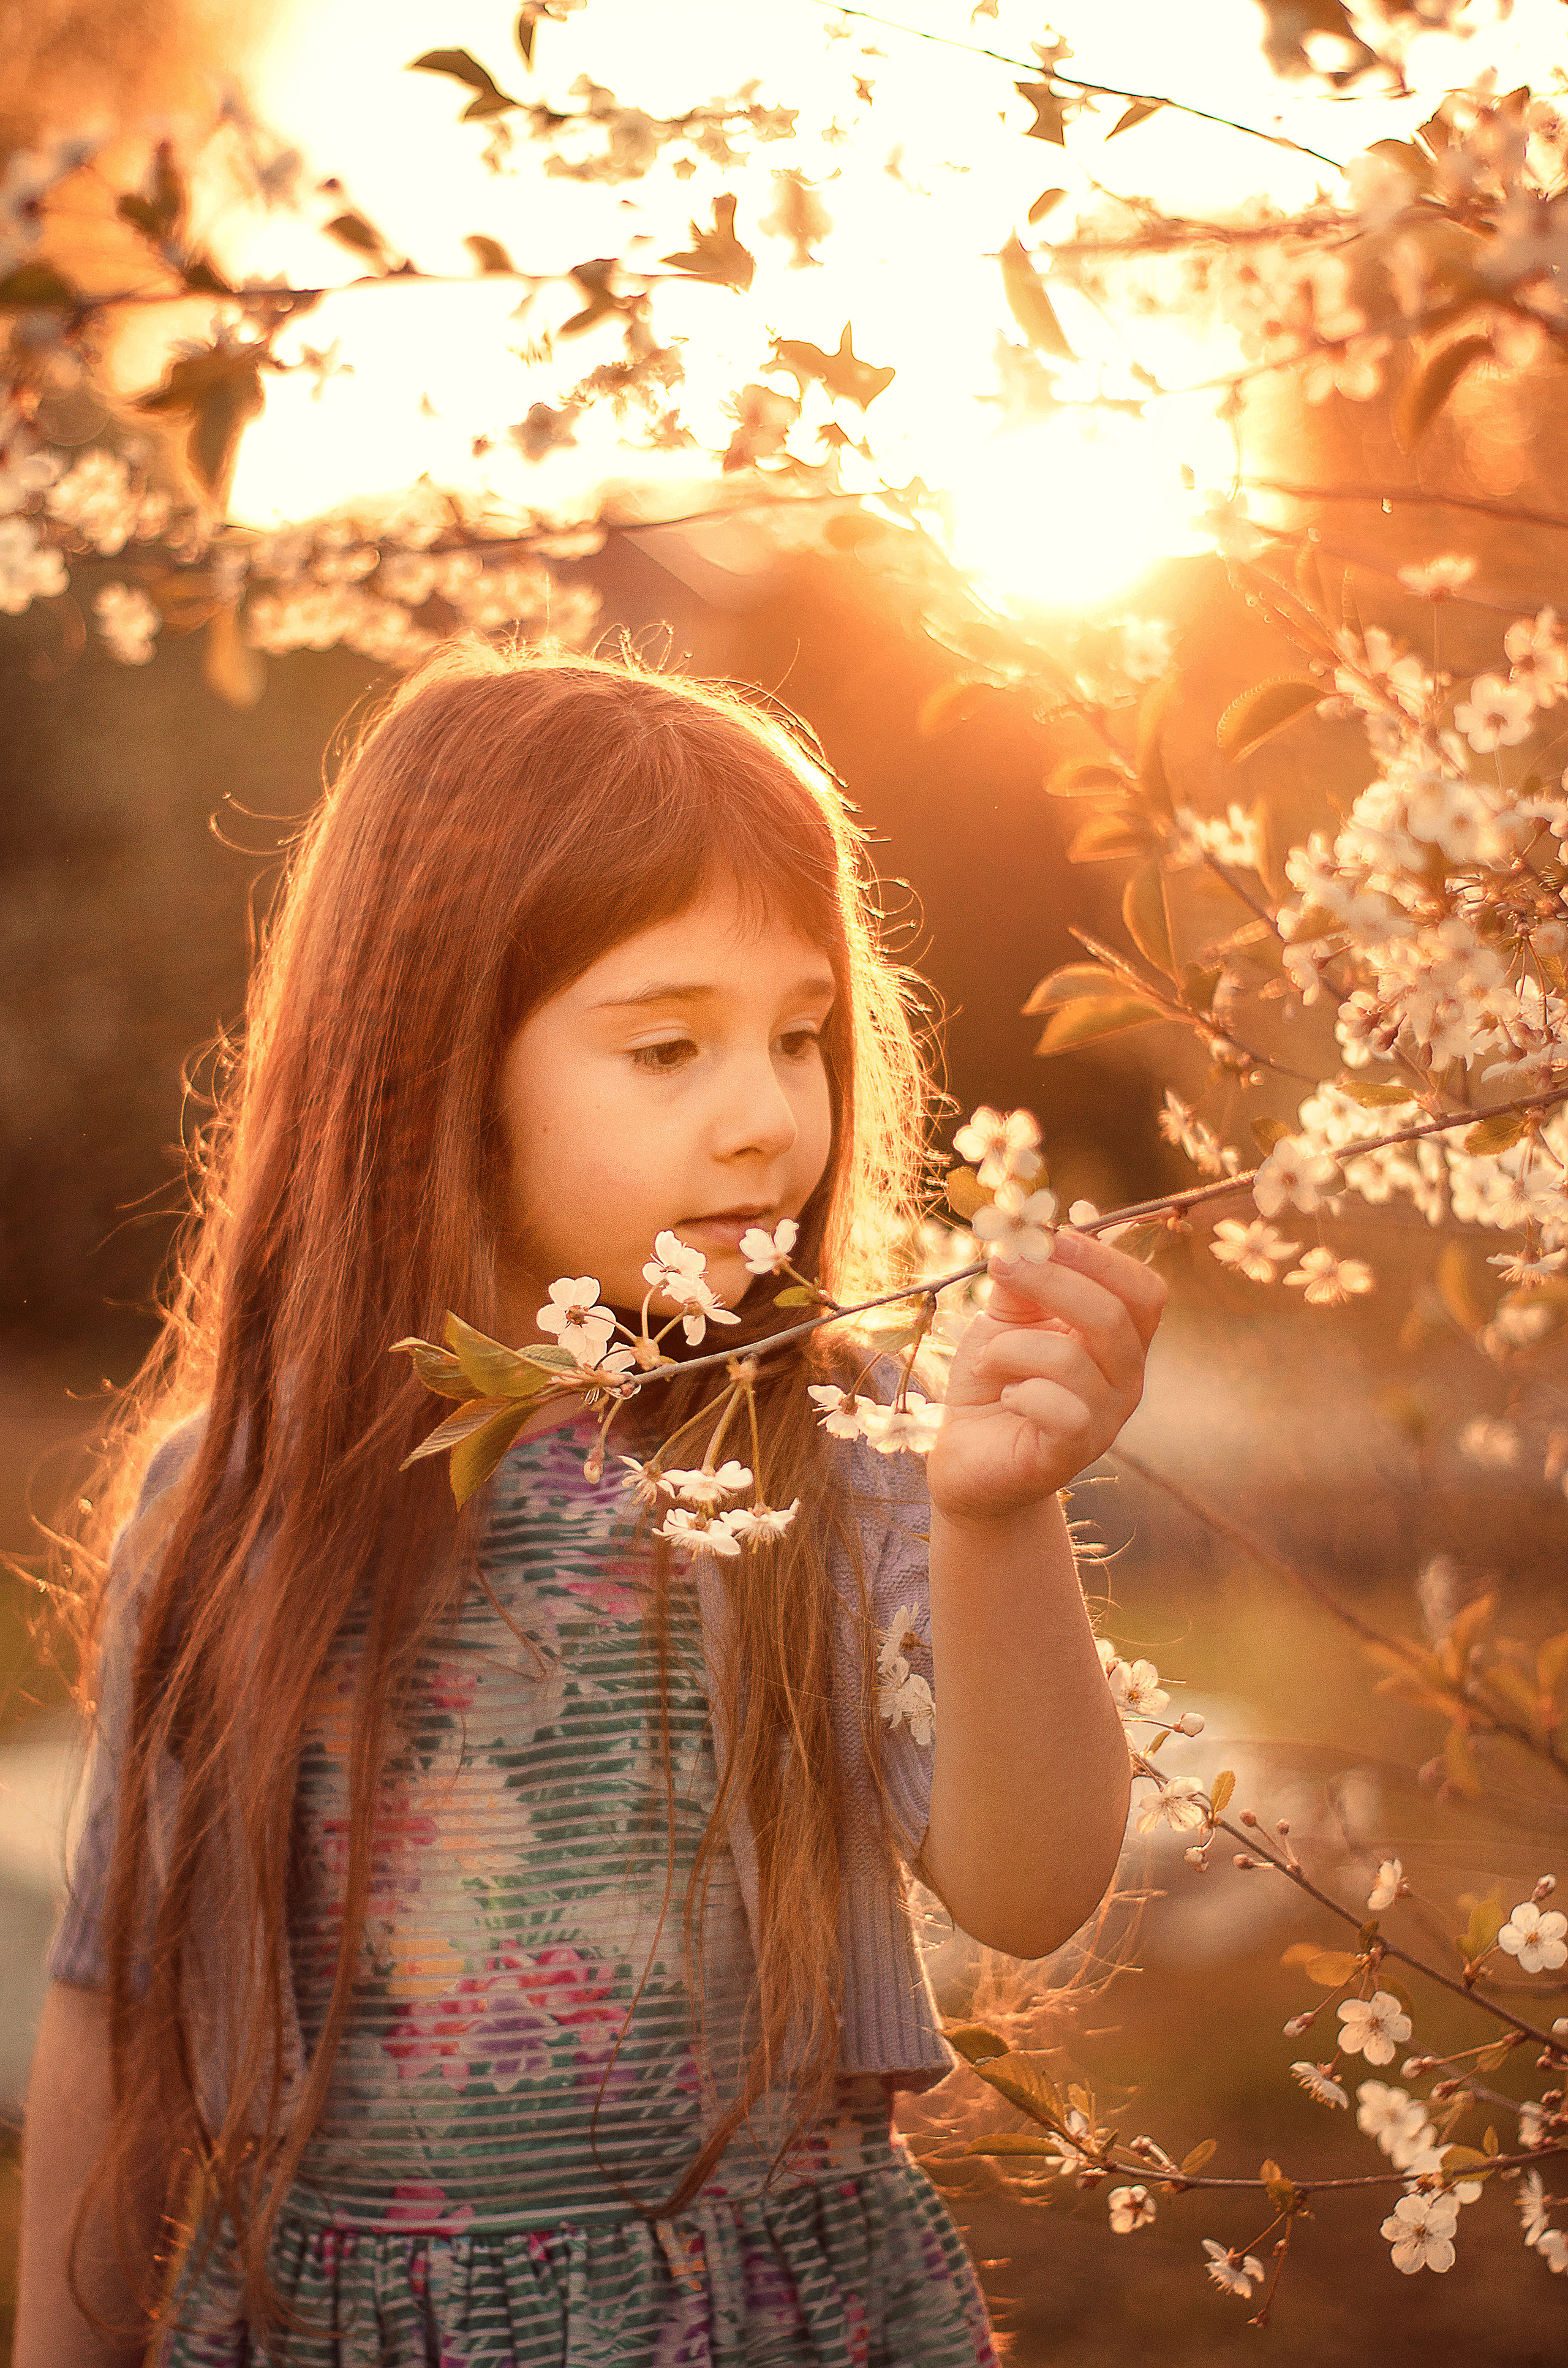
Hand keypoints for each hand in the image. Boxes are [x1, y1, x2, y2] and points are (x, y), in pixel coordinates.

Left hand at [927, 1230, 1166, 1524]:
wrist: (968, 1454)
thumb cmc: (995, 1379)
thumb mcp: (1005, 1319)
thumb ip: (1022, 1282)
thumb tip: (1027, 1238)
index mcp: (1120, 1340)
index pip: (1144, 1291)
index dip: (1100, 1257)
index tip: (1047, 1237)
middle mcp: (1126, 1380)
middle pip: (1114, 1315)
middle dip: (1051, 1281)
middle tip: (1000, 1268)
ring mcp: (1106, 1420)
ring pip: (1072, 1360)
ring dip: (1012, 1346)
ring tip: (988, 1359)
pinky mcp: (1073, 1452)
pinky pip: (1061, 1410)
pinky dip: (1020, 1392)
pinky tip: (1005, 1398)